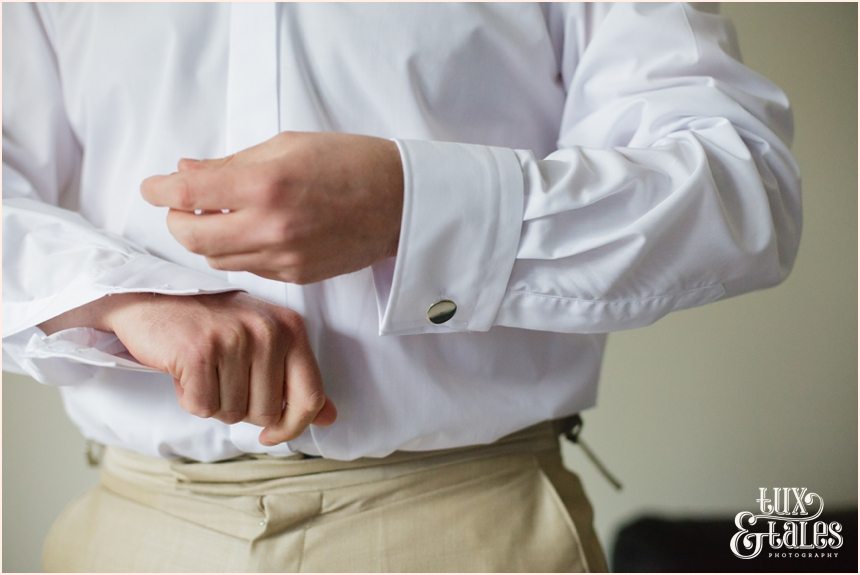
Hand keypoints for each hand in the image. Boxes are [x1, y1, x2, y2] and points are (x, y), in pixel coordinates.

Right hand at [40, 292, 335, 444]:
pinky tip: (185, 370)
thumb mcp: (263, 341)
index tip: (271, 434)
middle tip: (222, 376)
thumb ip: (296, 379)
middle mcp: (268, 331)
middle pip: (267, 412)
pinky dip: (189, 397)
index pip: (310, 397)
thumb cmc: (212, 325)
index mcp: (291, 328)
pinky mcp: (199, 354)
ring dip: (213, 401)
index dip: (292, 426)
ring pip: (232, 413)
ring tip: (203, 368)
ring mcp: (234, 340)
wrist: (154, 299)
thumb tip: (328, 417)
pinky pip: (202, 407)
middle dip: (241, 408)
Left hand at [141, 132, 403, 283]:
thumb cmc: (351, 162)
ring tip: (217, 218)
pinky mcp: (297, 275)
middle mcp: (270, 226)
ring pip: (217, 260)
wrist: (400, 202)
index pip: (188, 194)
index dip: (159, 190)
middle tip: (181, 206)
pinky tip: (250, 233)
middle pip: (192, 239)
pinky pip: (249, 269)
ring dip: (206, 239)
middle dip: (177, 221)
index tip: (152, 187)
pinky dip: (238, 252)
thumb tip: (188, 172)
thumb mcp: (288, 145)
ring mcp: (284, 257)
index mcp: (266, 183)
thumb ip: (233, 163)